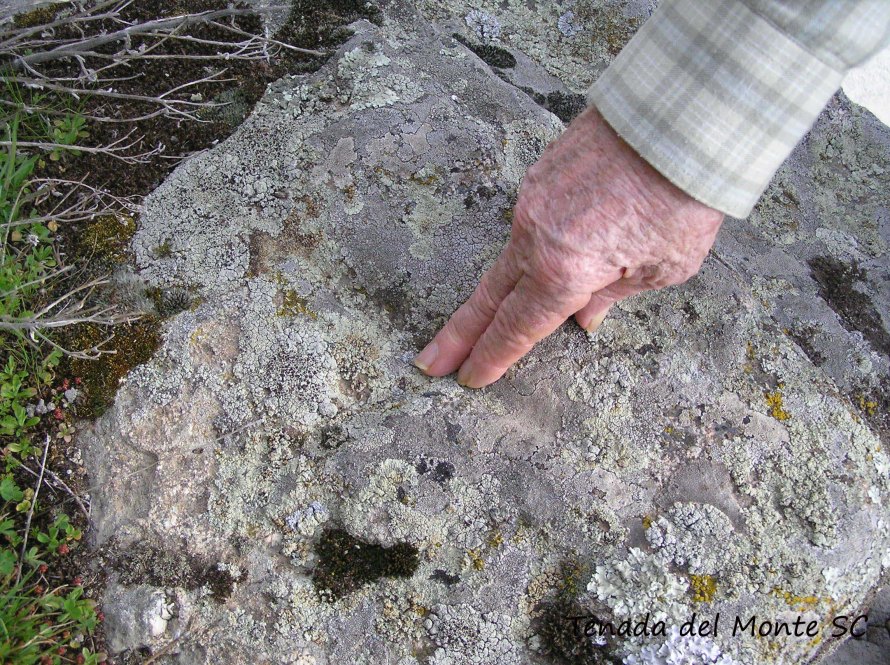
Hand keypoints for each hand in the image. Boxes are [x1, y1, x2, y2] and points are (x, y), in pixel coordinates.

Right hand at [413, 106, 723, 387]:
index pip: (518, 327)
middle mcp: (535, 237)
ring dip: (497, 291)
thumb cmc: (683, 198)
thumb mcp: (664, 266)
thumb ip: (614, 295)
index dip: (493, 357)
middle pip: (488, 298)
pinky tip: (538, 259)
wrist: (680, 116)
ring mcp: (532, 202)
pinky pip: (528, 225)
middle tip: (429, 362)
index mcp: (564, 271)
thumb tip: (584, 315)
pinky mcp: (539, 174)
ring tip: (485, 318)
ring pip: (508, 258)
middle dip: (457, 336)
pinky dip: (528, 249)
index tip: (470, 378)